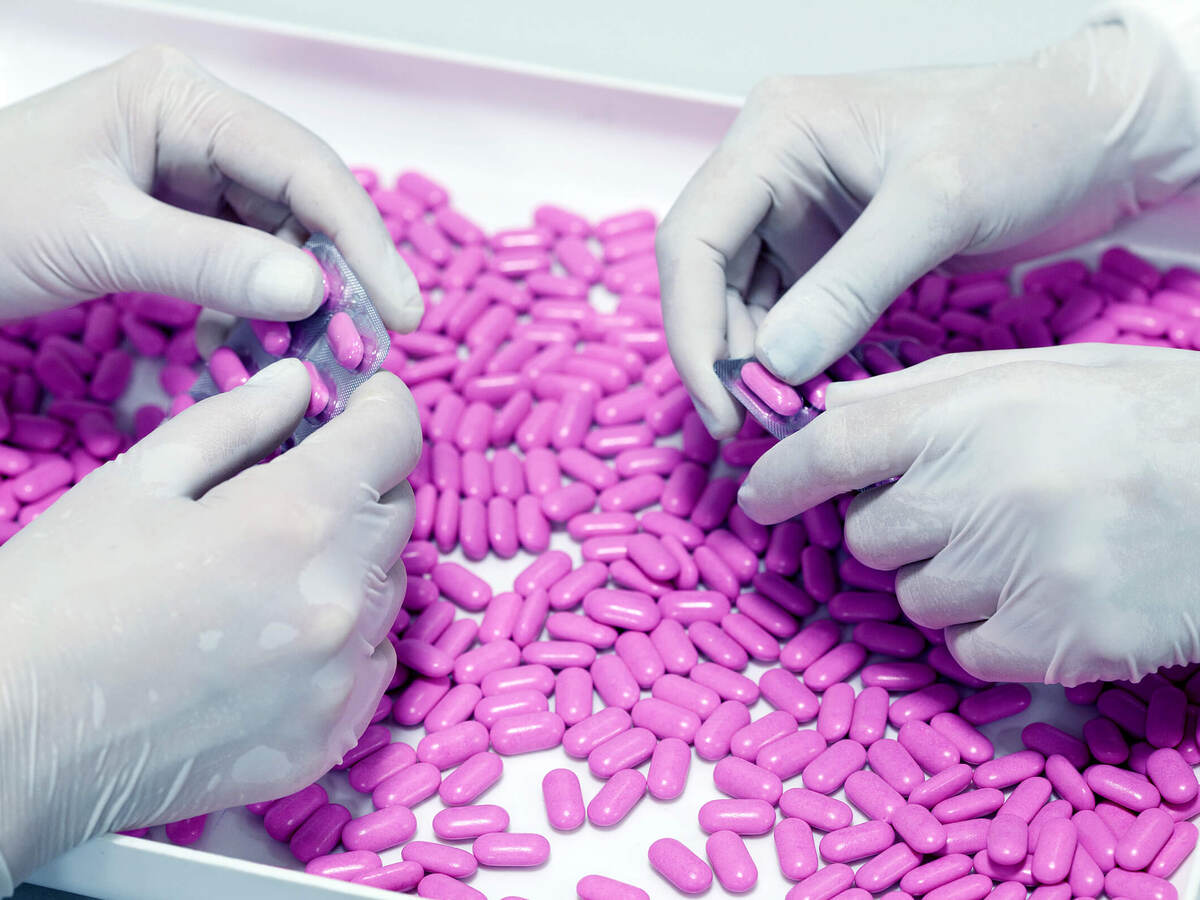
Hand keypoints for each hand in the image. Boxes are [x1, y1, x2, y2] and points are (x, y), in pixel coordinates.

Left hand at [0, 45, 420, 330]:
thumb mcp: (101, 236)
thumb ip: (211, 262)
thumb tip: (314, 294)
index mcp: (181, 99)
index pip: (304, 166)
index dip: (362, 242)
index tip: (400, 312)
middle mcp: (196, 126)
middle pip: (303, 202)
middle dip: (339, 276)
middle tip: (368, 347)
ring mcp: (187, 170)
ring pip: (281, 237)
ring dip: (303, 301)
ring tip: (321, 357)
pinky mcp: (177, 215)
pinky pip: (244, 262)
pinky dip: (259, 309)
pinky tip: (260, 348)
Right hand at [0, 360, 418, 886]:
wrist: (14, 742)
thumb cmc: (57, 600)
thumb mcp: (137, 481)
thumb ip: (236, 420)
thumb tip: (300, 383)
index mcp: (293, 520)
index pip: (396, 434)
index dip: (381, 403)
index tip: (360, 400)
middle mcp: (337, 600)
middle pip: (396, 509)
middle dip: (361, 480)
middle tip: (295, 483)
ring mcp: (338, 679)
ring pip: (389, 585)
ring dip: (352, 559)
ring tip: (271, 567)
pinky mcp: (327, 738)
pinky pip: (371, 660)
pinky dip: (344, 634)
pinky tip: (276, 634)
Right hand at [657, 11, 1199, 435]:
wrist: (1090, 135)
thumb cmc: (1023, 135)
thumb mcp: (938, 204)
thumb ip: (851, 285)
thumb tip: (774, 366)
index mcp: (776, 134)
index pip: (694, 239)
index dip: (692, 330)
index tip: (722, 405)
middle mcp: (771, 172)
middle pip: (704, 277)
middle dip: (720, 355)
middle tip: (752, 426)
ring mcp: (797, 214)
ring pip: (737, 303)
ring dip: (752, 364)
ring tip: (783, 417)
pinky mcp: (827, 252)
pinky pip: (784, 315)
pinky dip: (790, 360)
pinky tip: (808, 395)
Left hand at [738, 343, 1199, 686]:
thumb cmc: (1147, 418)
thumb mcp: (1039, 374)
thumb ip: (923, 393)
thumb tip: (826, 410)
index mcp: (966, 416)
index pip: (832, 446)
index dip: (780, 474)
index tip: (757, 496)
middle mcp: (976, 494)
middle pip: (867, 537)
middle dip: (895, 527)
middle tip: (963, 507)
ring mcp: (1011, 574)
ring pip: (915, 598)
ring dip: (947, 579)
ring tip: (1025, 544)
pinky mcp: (1050, 642)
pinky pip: (967, 651)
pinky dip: (991, 631)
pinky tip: (1048, 591)